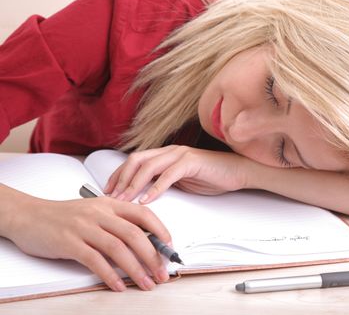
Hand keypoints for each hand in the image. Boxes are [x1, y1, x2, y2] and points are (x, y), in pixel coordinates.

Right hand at [7, 194, 171, 291]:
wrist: (29, 215)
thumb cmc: (64, 215)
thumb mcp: (95, 211)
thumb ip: (117, 222)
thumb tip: (144, 241)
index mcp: (109, 204)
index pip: (143, 214)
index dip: (160, 230)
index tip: (170, 246)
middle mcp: (99, 214)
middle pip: (135, 234)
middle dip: (153, 256)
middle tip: (161, 273)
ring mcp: (84, 228)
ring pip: (118, 248)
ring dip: (136, 269)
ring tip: (146, 283)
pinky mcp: (69, 243)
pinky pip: (95, 261)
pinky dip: (110, 275)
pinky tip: (119, 285)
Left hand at [104, 145, 249, 202]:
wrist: (237, 171)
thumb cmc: (212, 177)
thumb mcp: (182, 181)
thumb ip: (163, 183)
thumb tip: (142, 195)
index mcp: (166, 154)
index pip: (135, 160)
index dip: (119, 174)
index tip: (108, 190)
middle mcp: (170, 150)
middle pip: (136, 160)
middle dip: (121, 178)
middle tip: (112, 197)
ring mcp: (180, 154)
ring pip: (149, 166)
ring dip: (134, 184)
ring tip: (125, 200)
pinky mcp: (192, 162)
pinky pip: (168, 174)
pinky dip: (155, 188)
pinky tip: (147, 200)